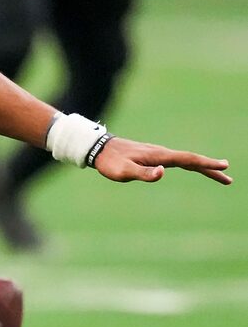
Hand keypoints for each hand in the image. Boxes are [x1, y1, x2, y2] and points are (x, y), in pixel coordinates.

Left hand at [93, 136, 230, 184]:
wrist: (98, 148)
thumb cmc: (110, 162)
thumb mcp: (123, 172)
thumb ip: (142, 173)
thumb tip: (163, 172)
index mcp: (158, 156)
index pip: (188, 159)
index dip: (206, 163)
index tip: (224, 166)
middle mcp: (161, 153)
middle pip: (191, 160)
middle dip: (210, 168)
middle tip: (229, 178)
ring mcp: (157, 154)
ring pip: (185, 160)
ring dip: (203, 167)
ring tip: (218, 175)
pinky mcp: (152, 156)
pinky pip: (177, 160)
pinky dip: (190, 164)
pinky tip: (192, 167)